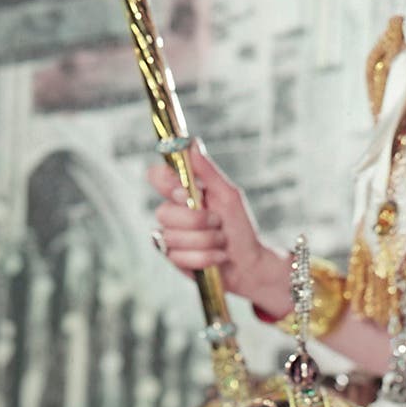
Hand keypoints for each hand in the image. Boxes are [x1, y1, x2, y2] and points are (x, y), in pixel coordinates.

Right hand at [146, 140, 289, 314]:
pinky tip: (217, 257)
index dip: (167, 184)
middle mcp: (172, 213)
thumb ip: (208, 172)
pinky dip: (205, 257)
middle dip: (197, 220)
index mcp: (183, 192)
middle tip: (217, 222)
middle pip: (163, 212)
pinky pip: (178, 257)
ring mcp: (170, 237)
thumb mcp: (229, 195)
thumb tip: (191, 143)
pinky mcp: (173, 260)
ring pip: (173, 237)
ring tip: (221, 241)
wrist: (249, 263)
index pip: (156, 176)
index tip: (186, 193)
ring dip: (205, 240)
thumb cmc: (240, 227)